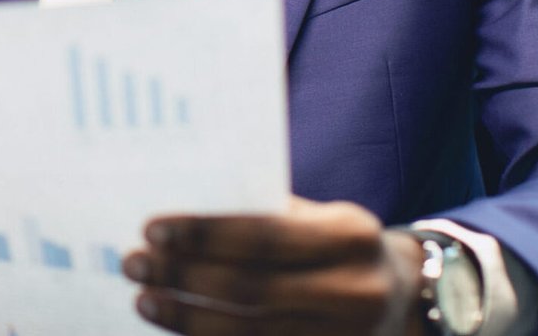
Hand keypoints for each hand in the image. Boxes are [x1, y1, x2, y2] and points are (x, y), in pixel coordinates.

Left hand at [123, 196, 426, 334]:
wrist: (403, 298)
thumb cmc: (339, 246)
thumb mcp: (319, 217)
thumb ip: (266, 214)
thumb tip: (183, 217)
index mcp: (350, 236)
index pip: (265, 234)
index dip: (205, 234)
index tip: (152, 228)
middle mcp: (354, 291)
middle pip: (251, 289)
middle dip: (183, 276)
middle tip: (134, 264)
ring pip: (251, 332)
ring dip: (188, 317)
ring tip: (145, 300)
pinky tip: (178, 329)